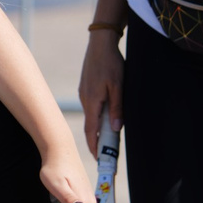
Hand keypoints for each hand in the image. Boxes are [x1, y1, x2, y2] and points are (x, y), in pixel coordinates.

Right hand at [77, 28, 123, 151]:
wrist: (100, 43)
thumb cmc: (111, 63)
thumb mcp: (118, 86)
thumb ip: (117, 107)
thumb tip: (116, 127)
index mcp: (92, 101)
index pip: (91, 130)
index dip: (94, 146)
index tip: (98, 159)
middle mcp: (85, 99)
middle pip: (90, 126)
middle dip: (96, 141)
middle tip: (104, 154)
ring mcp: (84, 93)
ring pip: (91, 115)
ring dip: (97, 128)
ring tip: (106, 139)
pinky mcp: (86, 87)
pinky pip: (91, 106)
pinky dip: (96, 116)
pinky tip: (104, 116)